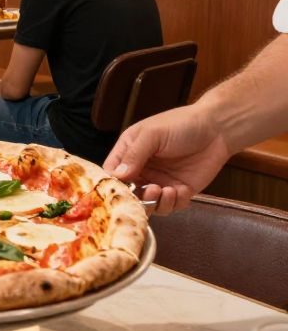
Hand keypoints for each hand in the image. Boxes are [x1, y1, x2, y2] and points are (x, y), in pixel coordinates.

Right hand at [103, 103, 230, 215]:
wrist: (218, 129)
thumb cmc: (181, 124)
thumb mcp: (152, 134)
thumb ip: (134, 154)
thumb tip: (117, 176)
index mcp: (130, 151)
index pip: (112, 173)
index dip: (113, 184)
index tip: (121, 191)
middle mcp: (142, 169)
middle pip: (129, 193)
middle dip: (137, 198)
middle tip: (151, 191)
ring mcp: (161, 180)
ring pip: (149, 204)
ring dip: (156, 203)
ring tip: (167, 191)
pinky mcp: (180, 190)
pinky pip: (171, 206)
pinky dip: (174, 203)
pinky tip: (181, 190)